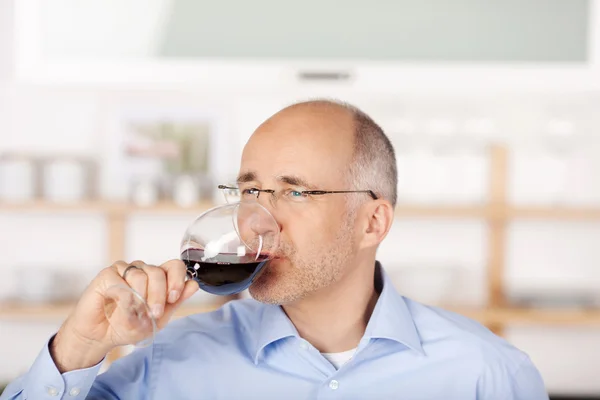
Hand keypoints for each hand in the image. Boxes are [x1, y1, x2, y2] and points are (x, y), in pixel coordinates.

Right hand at [51, 259, 197, 371]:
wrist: (101, 337)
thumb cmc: (127, 326)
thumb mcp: (157, 320)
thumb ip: (174, 302)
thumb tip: (194, 285)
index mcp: (158, 278)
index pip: (174, 266)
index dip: (177, 279)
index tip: (174, 297)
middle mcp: (143, 271)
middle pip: (159, 272)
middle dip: (159, 295)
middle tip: (154, 313)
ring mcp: (125, 270)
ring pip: (141, 276)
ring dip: (140, 299)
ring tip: (134, 314)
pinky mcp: (107, 275)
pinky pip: (121, 282)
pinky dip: (125, 298)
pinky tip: (122, 308)